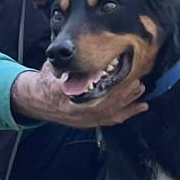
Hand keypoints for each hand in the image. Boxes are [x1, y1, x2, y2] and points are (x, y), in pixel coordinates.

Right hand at [10, 61, 147, 127]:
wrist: (37, 101)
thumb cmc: (47, 81)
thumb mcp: (52, 68)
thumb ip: (67, 64)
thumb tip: (82, 56)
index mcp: (62, 93)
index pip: (86, 87)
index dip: (103, 80)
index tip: (116, 69)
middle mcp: (74, 109)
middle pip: (103, 102)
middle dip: (121, 91)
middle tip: (135, 77)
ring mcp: (82, 118)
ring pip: (110, 112)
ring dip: (127, 100)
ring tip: (140, 87)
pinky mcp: (89, 123)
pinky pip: (111, 120)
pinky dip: (128, 113)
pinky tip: (141, 106)